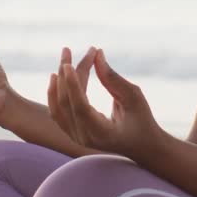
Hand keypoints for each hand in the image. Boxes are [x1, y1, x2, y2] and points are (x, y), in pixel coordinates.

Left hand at [47, 48, 164, 161]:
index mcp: (102, 133)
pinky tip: (57, 76)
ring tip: (63, 58)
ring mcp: (76, 138)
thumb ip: (113, 78)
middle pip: (67, 103)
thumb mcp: (134, 97)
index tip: (68, 64)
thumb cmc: (142, 120)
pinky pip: (57, 112)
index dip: (73, 85)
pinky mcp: (73, 133)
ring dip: (58, 81)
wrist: (142, 146)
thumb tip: (97, 55)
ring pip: (58, 107)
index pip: (81, 108)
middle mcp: (85, 138)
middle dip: (66, 74)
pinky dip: (55, 93)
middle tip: (67, 50)